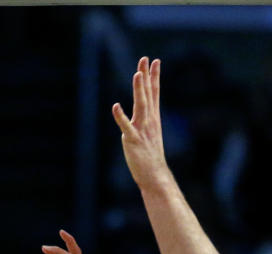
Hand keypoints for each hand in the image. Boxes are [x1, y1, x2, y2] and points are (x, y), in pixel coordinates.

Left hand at [112, 57, 171, 189]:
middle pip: (148, 95)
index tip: (155, 61)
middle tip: (145, 59)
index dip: (154, 77)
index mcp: (153, 119)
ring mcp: (141, 130)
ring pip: (140, 106)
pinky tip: (116, 106)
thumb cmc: (151, 157)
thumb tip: (145, 111)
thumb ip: (147, 121)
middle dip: (146, 76)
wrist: (155, 175)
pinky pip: (126, 127)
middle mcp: (149, 121)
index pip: (155, 93)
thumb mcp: (151, 134)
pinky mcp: (132, 140)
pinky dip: (121, 116)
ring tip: (137, 75)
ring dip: (139, 90)